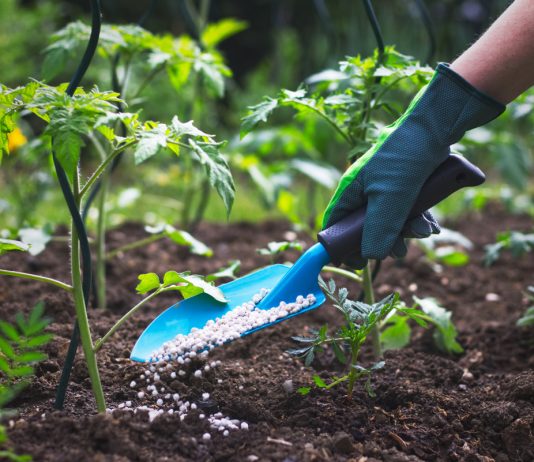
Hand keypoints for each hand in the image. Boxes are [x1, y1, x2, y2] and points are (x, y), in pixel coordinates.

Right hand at [323, 63, 504, 268]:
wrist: (436, 128)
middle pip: (366, 228)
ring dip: (407, 231)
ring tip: (423, 231)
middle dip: (385, 240)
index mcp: (351, 191)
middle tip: (399, 250)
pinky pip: (407, 212)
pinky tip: (431, 226)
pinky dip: (419, 221)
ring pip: (390, 221)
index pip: (336, 224)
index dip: (342, 245)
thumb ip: (379, 229)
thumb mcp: (390, 198)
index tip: (356, 263)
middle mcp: (365, 191)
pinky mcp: (406, 187)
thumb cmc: (404, 158)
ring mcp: (386, 189)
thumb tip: (370, 256)